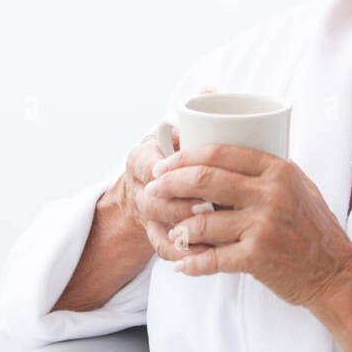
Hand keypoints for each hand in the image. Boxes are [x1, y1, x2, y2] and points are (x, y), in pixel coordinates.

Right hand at [116, 128, 214, 260]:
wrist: (154, 183)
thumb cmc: (172, 152)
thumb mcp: (174, 130)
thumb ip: (191, 115)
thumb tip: (210, 96)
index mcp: (141, 158)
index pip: (148, 165)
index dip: (171, 172)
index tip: (196, 174)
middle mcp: (139, 187)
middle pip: (151, 201)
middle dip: (179, 205)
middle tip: (208, 205)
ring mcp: (146, 213)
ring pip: (156, 226)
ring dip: (183, 230)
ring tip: (212, 231)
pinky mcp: (155, 233)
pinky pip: (163, 248)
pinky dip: (183, 252)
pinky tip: (206, 254)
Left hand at [145, 143, 351, 306]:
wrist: (334, 272)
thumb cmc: (314, 227)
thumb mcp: (298, 185)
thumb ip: (265, 169)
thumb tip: (222, 152)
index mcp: (277, 170)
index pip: (219, 152)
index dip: (184, 156)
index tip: (164, 164)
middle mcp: (270, 194)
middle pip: (204, 179)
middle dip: (169, 183)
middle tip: (152, 190)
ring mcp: (263, 226)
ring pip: (202, 221)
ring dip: (177, 227)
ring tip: (167, 230)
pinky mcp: (257, 258)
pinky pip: (212, 259)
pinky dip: (192, 263)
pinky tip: (181, 265)